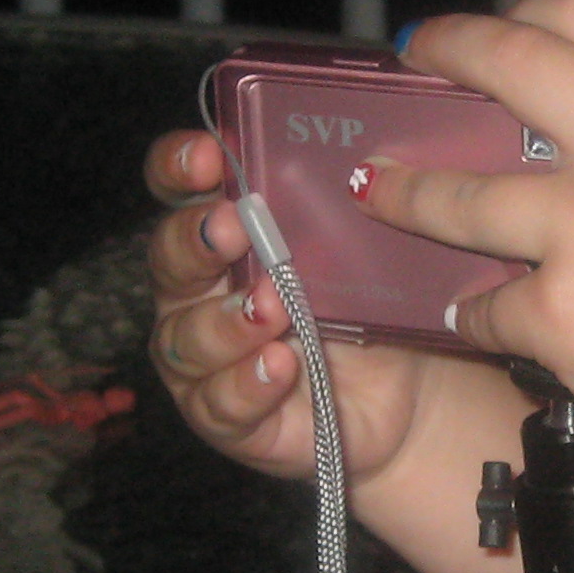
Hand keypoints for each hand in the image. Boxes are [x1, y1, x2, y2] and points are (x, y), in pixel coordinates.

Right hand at [142, 127, 442, 484]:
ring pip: (187, 339)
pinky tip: (280, 366)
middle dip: (196, 240)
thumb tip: (356, 161)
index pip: (177, 191)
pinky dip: (249, 383)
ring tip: (273, 308)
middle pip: (170, 260)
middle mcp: (196, 294)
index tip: (208, 154)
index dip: (179, 168)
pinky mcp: (228, 418)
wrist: (402, 394)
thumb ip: (331, 207)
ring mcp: (204, 361)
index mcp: (218, 236)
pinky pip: (221, 404)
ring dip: (227, 320)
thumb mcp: (351, 249)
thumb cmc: (361, 302)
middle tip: (234, 227)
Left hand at [361, 0, 573, 481]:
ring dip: (409, 190)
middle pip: (510, 62)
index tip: (500, 26)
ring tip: (378, 189)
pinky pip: (488, 305)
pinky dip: (476, 314)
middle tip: (414, 57)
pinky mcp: (559, 309)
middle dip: (446, 50)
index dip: (529, 9)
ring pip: (462, 193)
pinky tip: (469, 318)